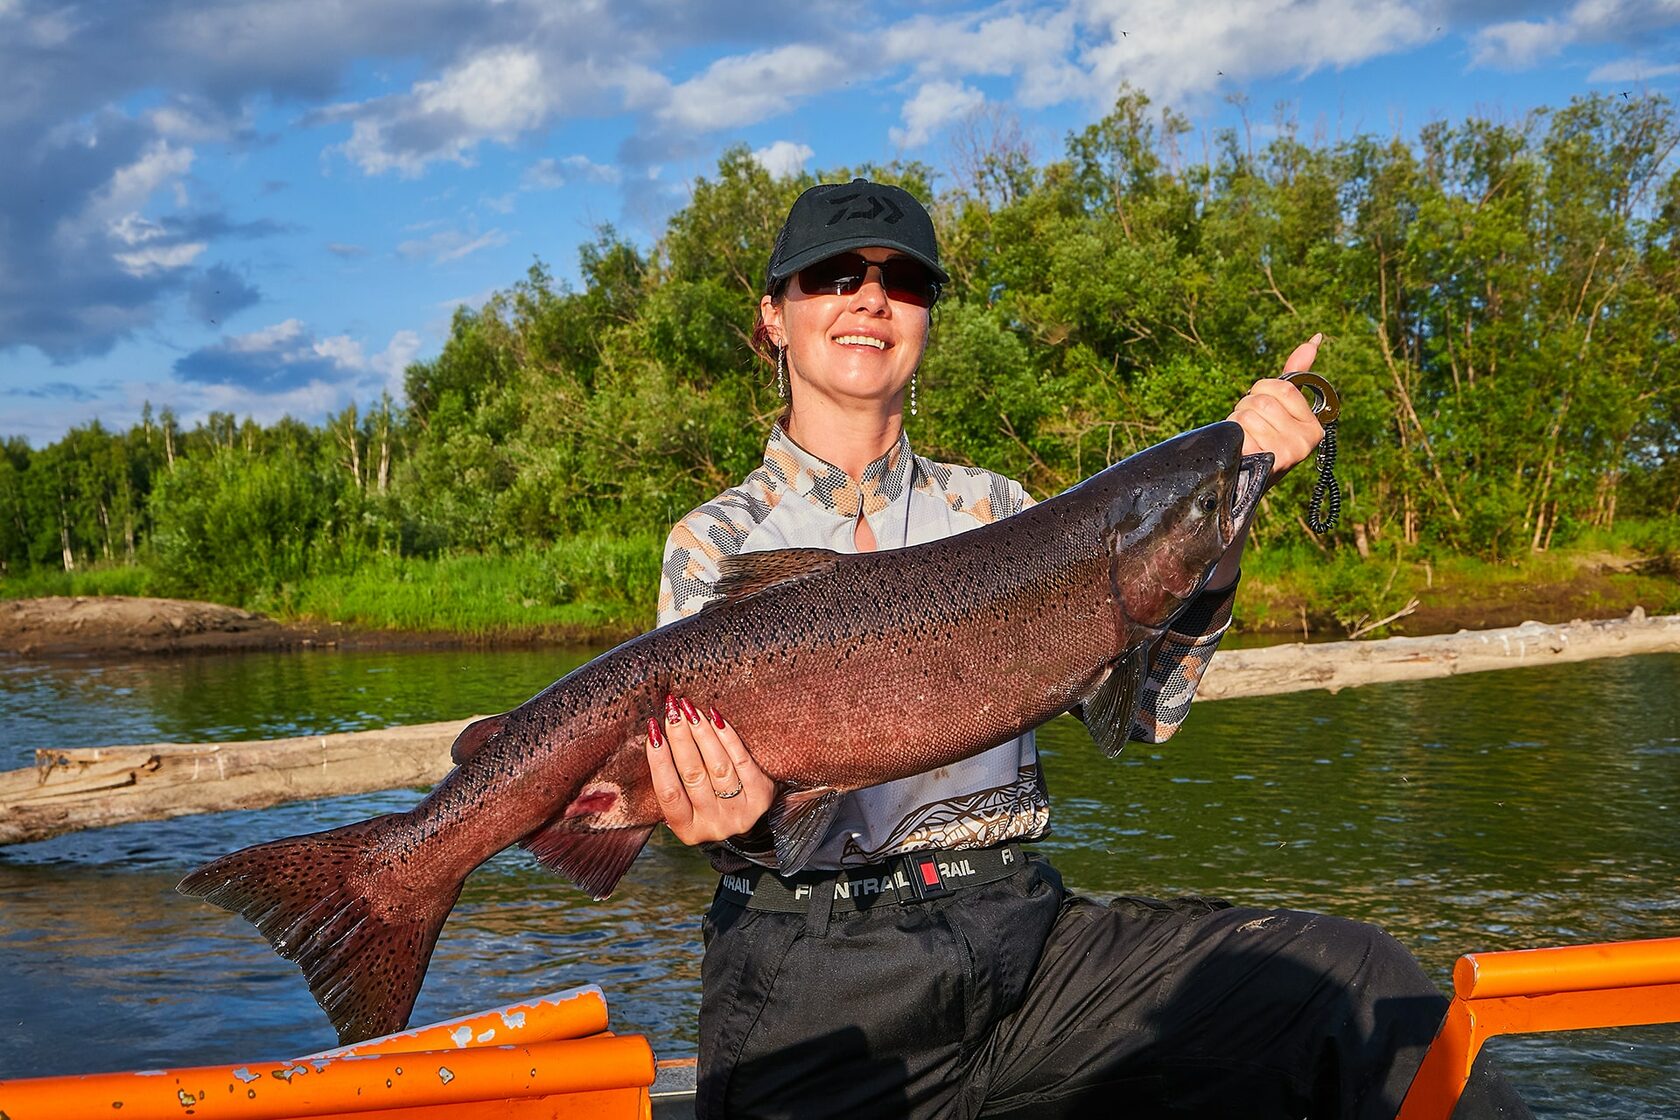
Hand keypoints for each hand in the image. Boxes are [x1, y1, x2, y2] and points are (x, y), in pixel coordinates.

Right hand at [646, 695, 775, 845]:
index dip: (659, 760)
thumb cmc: (712, 805)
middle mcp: (713, 824)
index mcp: (687, 829)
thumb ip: (674, 782)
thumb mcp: (689, 807)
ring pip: (717, 766)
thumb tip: (657, 736)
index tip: (653, 730)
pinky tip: (716, 718)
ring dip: (702, 733)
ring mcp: (738, 812)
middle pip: (693, 775)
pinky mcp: (759, 798)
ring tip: (691, 710)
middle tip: (672, 711)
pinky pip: (741, 761)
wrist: (758, 822)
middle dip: (680, 738)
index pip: (668, 792)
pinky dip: (727, 737)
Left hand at [1227, 332, 1327, 480]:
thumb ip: (1297, 375)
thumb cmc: (1266, 439)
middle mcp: (1305, 440)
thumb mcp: (1283, 409)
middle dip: (1246, 408)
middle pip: (1261, 400)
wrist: (1248, 481)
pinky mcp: (1265, 462)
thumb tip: (1316, 338)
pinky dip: (1233, 437)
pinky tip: (1241, 448)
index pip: (1281, 387)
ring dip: (1237, 423)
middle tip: (1251, 427)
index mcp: (1314, 426)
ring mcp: (1287, 452)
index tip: (1263, 407)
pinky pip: (1238, 431)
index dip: (1262, 391)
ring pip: (1247, 415)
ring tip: (1246, 438)